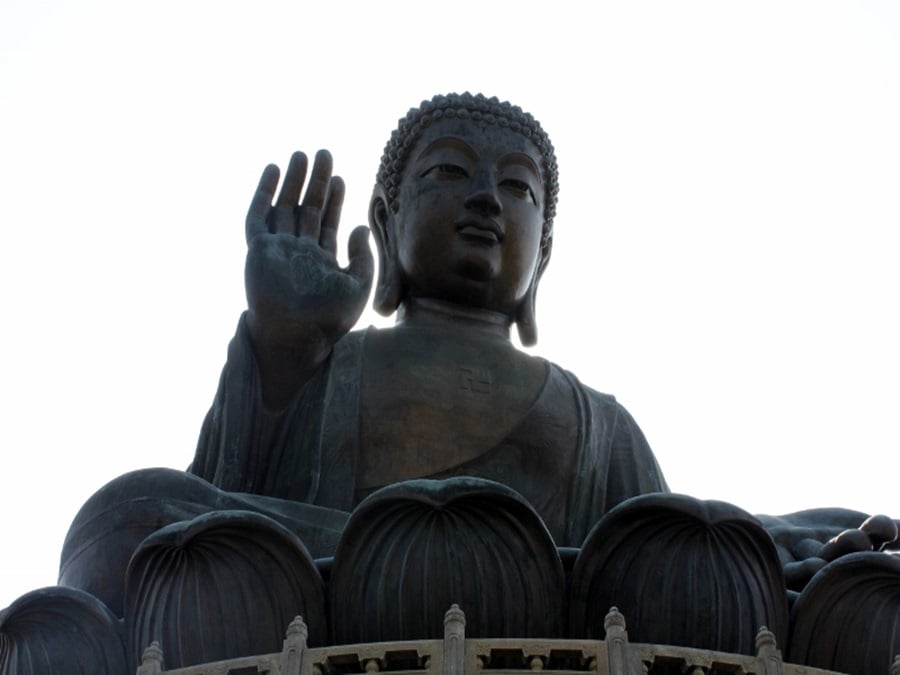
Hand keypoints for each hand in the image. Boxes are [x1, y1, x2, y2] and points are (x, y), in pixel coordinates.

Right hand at [243, 150, 373, 405]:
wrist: (297, 336)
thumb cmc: (329, 319)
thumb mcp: (358, 285)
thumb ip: (363, 256)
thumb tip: (361, 226)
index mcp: (320, 260)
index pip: (327, 222)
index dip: (334, 199)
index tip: (340, 178)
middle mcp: (298, 252)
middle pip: (306, 208)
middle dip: (315, 181)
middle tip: (323, 153)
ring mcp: (277, 250)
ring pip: (284, 207)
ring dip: (292, 181)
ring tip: (301, 154)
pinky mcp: (258, 250)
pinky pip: (257, 217)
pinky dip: (263, 193)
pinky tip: (273, 171)